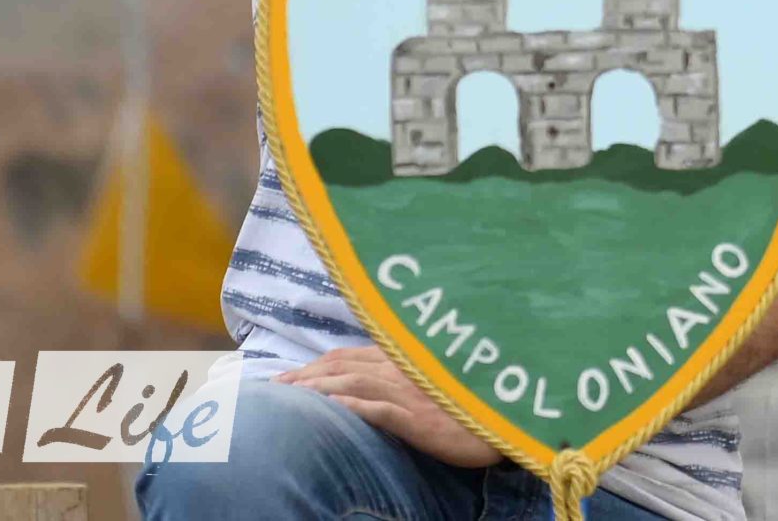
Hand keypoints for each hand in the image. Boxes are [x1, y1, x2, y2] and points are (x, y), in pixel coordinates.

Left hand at [277, 346, 500, 465]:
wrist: (504, 420)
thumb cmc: (470, 404)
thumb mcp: (433, 383)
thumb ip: (403, 374)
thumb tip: (366, 379)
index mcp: (403, 359)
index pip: (348, 356)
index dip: (314, 365)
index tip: (286, 376)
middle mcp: (401, 369)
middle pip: (341, 366)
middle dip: (304, 375)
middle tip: (273, 388)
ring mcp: (408, 393)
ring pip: (351, 383)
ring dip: (315, 388)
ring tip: (287, 398)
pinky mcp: (416, 419)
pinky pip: (376, 410)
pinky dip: (349, 406)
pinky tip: (327, 410)